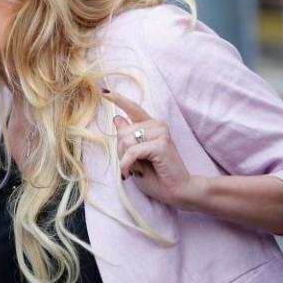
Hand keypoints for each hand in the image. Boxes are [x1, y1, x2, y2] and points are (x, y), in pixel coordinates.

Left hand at [102, 90, 202, 209]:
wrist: (177, 191)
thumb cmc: (157, 177)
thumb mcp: (135, 157)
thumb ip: (128, 138)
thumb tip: (117, 118)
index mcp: (152, 126)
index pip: (133, 108)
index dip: (118, 99)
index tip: (105, 92)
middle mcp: (157, 125)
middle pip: (123, 131)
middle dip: (122, 151)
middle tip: (134, 166)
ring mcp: (161, 132)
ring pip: (126, 140)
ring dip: (126, 159)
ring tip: (138, 168)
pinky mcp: (161, 144)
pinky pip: (132, 151)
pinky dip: (127, 164)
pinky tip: (132, 173)